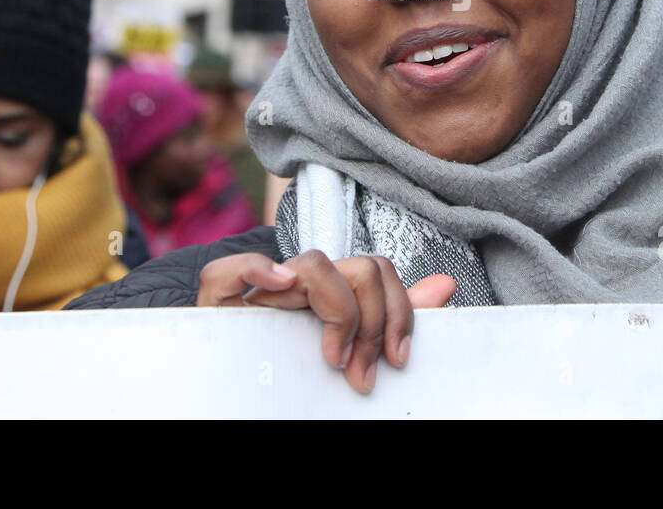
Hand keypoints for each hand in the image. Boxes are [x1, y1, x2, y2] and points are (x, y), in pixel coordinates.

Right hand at [195, 250, 456, 393]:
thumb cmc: (299, 373)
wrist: (238, 398)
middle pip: (359, 267)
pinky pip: (227, 270)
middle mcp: (298, 283)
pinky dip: (254, 270)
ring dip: (338, 313)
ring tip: (332, 360)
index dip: (398, 312)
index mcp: (329, 290)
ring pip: (315, 264)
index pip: (379, 270)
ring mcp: (259, 292)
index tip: (396, 361)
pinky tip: (278, 286)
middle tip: (362, 374)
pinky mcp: (217, 308)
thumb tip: (445, 285)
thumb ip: (393, 318)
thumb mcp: (354, 347)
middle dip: (372, 324)